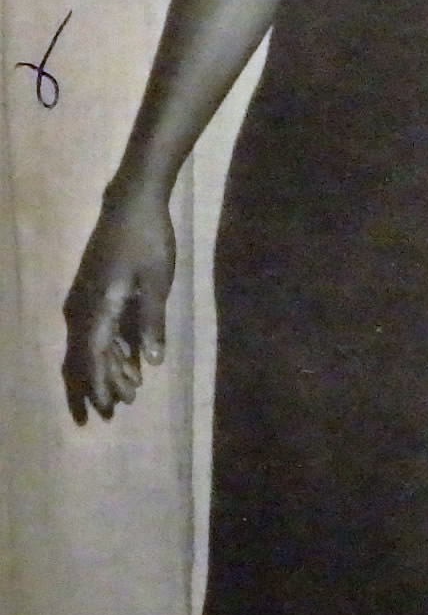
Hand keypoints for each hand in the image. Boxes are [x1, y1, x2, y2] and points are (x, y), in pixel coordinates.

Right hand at [62, 187, 174, 423]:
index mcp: (97, 307)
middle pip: (87, 355)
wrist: (132, 203)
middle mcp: (84, 306)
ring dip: (109, 368)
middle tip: (114, 411)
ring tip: (130, 392)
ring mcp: (88, 298)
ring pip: (93, 343)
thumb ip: (152, 323)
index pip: (92, 357)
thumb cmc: (147, 241)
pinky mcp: (97, 290)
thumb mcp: (156, 284)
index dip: (98, 385)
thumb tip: (151, 363)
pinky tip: (131, 362)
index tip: (106, 409)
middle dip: (100, 384)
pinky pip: (100, 328)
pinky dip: (113, 347)